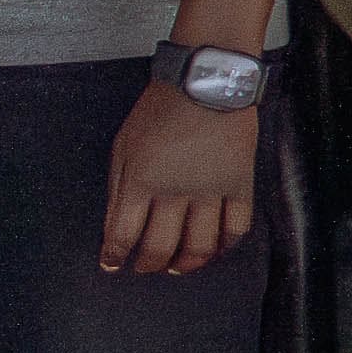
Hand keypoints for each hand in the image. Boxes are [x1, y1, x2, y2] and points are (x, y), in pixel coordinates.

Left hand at [105, 82, 260, 276]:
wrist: (205, 83)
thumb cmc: (159, 111)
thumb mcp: (122, 146)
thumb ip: (118, 187)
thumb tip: (114, 225)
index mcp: (140, 181)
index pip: (123, 233)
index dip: (115, 256)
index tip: (111, 265)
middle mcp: (175, 192)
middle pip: (161, 247)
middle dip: (149, 265)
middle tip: (145, 269)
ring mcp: (211, 191)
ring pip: (201, 246)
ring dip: (188, 264)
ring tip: (178, 268)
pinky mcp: (241, 185)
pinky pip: (237, 228)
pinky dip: (226, 246)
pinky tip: (215, 250)